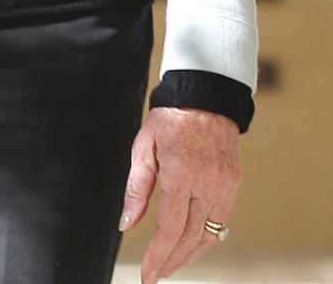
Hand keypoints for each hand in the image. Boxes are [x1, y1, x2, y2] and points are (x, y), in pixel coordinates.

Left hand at [118, 106, 240, 283]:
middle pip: (190, 238)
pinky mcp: (233, 183)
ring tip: (170, 265)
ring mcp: (224, 185)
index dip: (158, 256)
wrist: (206, 95)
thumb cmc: (170, 117)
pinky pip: (221, 221)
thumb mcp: (143, 146)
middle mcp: (207, 183)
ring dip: (189, 255)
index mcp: (181, 173)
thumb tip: (127, 224)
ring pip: (208, 235)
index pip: (170, 228)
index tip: (147, 275)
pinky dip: (205, 239)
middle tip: (156, 274)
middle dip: (171, 261)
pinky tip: (191, 245)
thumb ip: (137, 188)